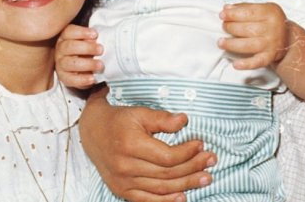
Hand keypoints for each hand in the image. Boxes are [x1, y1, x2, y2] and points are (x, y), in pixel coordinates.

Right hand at [55, 24, 103, 88]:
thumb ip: (91, 39)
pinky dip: (82, 79)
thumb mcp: (88, 41)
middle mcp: (60, 50)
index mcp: (65, 37)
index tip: (95, 35)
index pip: (69, 32)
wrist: (83, 67)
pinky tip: (92, 78)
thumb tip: (96, 40)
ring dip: (87, 64)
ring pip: (69, 63)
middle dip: (87, 48)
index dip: (82, 32)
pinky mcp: (63, 77)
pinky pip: (70, 79)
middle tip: (101, 50)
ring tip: (100, 65)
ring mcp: (60, 64)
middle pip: (69, 47)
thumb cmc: (86, 50)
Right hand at [80, 88, 216, 201]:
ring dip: (186, 185)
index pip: (167, 157)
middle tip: (212, 161)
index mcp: (131, 146)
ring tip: (205, 178)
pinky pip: (147, 201)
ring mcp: (123, 182)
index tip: (201, 144)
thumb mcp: (140, 112)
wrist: (92, 132)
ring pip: (160, 189)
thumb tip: (184, 120)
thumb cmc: (120, 120)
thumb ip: (162, 118)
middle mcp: (126, 167)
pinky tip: (184, 197)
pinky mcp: (121, 190)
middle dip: (193, 168)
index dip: (188, 152)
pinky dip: (167, 201)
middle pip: (167, 174)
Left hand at [218, 3, 288, 69]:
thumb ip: (245, 7)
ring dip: (232, 44)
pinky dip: (246, 64)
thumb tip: (227, 8)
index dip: (233, 14)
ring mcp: (271, 43)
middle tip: (224, 26)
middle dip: (231, 27)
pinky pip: (257, 62)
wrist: (288, 38)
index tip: (222, 15)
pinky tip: (235, 64)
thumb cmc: (272, 22)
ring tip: (221, 42)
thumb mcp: (263, 9)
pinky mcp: (270, 57)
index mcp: (271, 13)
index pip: (248, 12)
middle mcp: (272, 28)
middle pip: (247, 28)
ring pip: (248, 45)